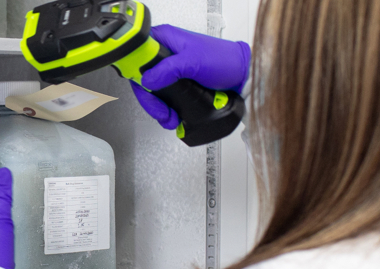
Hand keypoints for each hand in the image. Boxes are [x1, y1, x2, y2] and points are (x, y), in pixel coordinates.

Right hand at [131, 24, 251, 128]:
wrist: (243, 76)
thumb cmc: (224, 60)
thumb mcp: (194, 62)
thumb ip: (169, 70)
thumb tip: (148, 80)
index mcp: (165, 39)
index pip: (137, 55)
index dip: (136, 72)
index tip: (144, 89)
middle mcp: (165, 53)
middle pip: (143, 78)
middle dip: (150, 99)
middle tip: (161, 111)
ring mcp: (171, 70)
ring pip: (153, 91)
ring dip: (159, 108)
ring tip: (170, 118)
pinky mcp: (178, 83)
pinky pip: (165, 98)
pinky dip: (167, 110)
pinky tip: (174, 116)